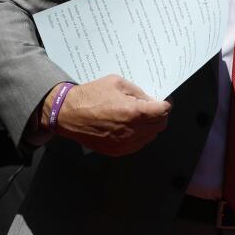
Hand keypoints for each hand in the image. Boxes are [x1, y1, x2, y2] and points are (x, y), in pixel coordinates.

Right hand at [41, 75, 169, 155]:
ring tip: (141, 116)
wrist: (67, 114)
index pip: (163, 111)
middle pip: (160, 125)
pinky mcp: (117, 151)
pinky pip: (138, 144)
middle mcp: (131, 131)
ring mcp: (125, 144)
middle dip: (160, 115)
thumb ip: (138, 92)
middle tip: (153, 107)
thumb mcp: (117, 83)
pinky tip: (132, 126)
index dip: (166, 104)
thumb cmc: (90, 95)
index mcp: (133, 112)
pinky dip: (140, 135)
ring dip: (151, 126)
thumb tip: (151, 100)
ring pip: (151, 136)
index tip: (165, 101)